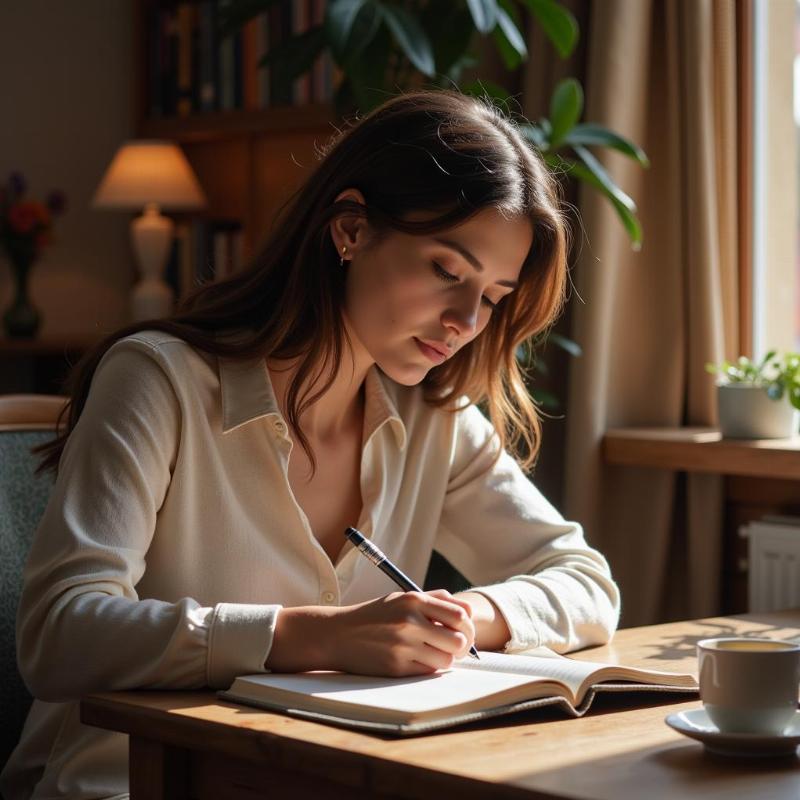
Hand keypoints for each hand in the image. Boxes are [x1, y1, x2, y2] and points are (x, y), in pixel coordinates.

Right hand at [266, 590, 474, 675]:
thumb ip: (434, 599)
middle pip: (459, 640)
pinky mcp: (396, 667)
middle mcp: (410, 621)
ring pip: (446, 660)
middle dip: (462, 646)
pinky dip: (429, 668)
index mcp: (414, 600)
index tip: (464, 631)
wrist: (337, 634)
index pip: (460, 615)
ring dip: (445, 660)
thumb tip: (466, 611)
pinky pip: (428, 672)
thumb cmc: (374, 615)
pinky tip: (419, 660)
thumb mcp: (400, 598)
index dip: (468, 626)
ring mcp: (403, 645)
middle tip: (456, 648)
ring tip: (435, 654)